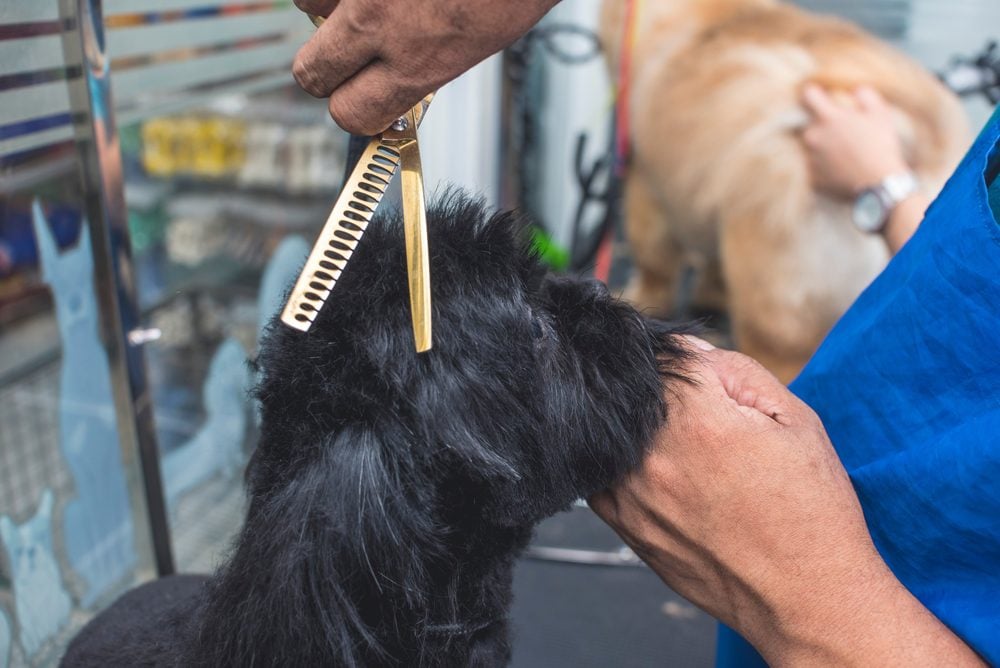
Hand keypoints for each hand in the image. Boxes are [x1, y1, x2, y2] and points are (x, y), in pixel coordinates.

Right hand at [292, 0, 558, 133]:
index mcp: (418, 61)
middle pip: (310, 72)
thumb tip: (397, 76)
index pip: (351, 112)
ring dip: (328, 3)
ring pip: (307, 4)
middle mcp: (378, 22)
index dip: (356, 106)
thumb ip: (427, 62)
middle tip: (350, 51)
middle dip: (327, 66)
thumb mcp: (480, 39)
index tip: (363, 96)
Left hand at [590, 340, 982, 665]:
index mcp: (696, 420)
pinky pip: (602, 477)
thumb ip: (734, 372)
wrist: (806, 597)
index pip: (659, 357)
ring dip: (634, 429)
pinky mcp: (625, 527)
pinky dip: (621, 465)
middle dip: (655, 392)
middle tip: (693, 413)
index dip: (675, 356)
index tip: (686, 367)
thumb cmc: (811, 512)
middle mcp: (653, 456)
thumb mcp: (794, 421)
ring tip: (682, 448)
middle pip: (629, 394)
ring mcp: (632, 495)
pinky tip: (659, 475)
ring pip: (610, 434)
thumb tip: (685, 347)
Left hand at [800, 84, 909, 197]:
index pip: (809, 95)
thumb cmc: (881, 144)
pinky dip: (821, 166)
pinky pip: (813, 167)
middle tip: (840, 130)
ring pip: (810, 146)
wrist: (878, 182)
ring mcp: (810, 158)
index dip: (813, 92)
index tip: (818, 94)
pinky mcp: (812, 178)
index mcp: (827, 117)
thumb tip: (857, 89)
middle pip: (810, 123)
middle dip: (821, 124)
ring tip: (841, 151)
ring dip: (820, 145)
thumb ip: (866, 96)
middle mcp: (813, 136)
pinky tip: (838, 167)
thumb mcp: (880, 113)